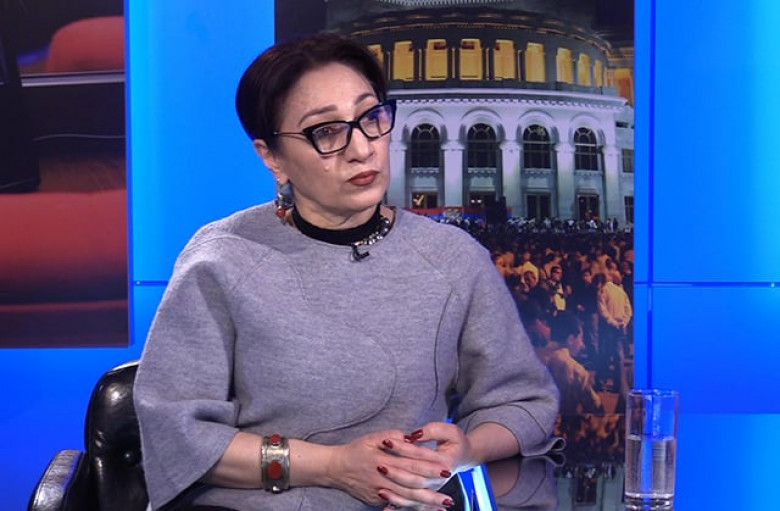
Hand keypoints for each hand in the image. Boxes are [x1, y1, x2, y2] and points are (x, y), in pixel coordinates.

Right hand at [326, 430, 454, 509]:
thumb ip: (391, 436)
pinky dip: (412, 508)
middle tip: (450, 495)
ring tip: (444, 505)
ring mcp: (379, 492)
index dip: (429, 466)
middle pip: (412, 485)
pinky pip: (397, 505)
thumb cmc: (356, 450)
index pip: (411, 463)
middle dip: (432, 491)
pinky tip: (426, 510)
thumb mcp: (371, 437)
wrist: (335, 468)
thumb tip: (411, 438)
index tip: (446, 468)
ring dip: (426, 503)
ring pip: (406, 499)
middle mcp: (382, 477)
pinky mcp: (376, 500)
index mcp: (383, 459)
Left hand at [375, 422, 472, 509]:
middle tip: (379, 465)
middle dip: (396, 472)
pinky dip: (399, 507)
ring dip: (396, 495)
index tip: (386, 441)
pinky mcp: (429, 494)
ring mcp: (433, 488)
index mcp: (445, 461)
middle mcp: (439, 479)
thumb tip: (414, 435)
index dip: (402, 447)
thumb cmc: (455, 441)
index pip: (419, 454)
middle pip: (415, 478)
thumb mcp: (449, 431)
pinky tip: (386, 509)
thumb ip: (432, 431)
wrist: (464, 456)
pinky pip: (413, 505)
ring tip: (380, 491)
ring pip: (413, 496)